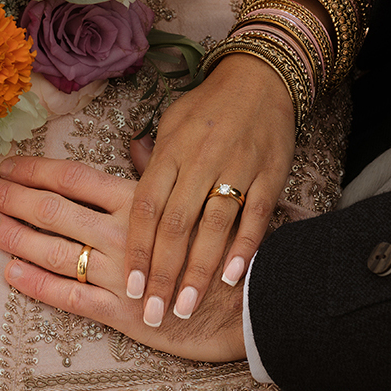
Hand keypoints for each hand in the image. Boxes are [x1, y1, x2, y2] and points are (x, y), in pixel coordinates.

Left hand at [0, 157, 245, 361]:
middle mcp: (125, 233)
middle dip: (11, 198)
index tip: (6, 164)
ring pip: (56, 251)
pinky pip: (72, 298)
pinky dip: (39, 286)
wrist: (259, 300)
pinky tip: (12, 273)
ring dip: (15, 238)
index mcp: (142, 200)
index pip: (75, 178)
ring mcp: (123, 274)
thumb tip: (138, 148)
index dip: (35, 170)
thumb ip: (163, 176)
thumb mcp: (202, 198)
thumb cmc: (231, 244)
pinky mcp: (127, 313)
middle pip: (55, 210)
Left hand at [126, 54, 295, 327]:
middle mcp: (199, 162)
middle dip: (161, 273)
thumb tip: (120, 192)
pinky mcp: (270, 176)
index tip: (130, 288)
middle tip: (152, 311)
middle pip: (173, 226)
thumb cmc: (208, 106)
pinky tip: (232, 278)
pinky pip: (255, 217)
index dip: (137, 250)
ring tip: (185, 306)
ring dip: (198, 271)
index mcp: (169, 152)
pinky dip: (244, 248)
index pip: (145, 208)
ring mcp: (236, 169)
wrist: (261, 78)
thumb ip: (149, 163)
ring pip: (212, 227)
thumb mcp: (169, 125)